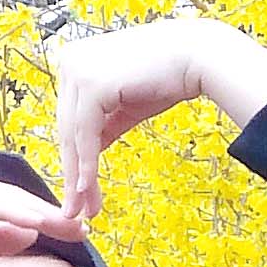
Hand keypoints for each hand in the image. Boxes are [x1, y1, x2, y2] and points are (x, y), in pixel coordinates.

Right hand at [0, 167, 84, 266]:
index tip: (77, 233)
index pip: (11, 205)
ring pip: (2, 197)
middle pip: (13, 197)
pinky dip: (11, 211)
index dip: (45, 218)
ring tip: (71, 225)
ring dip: (39, 211)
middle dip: (50, 212)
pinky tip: (38, 222)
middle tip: (87, 228)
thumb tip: (28, 232)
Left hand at [47, 19, 266, 220]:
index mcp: (75, 60)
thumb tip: (86, 158)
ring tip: (82, 208)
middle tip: (75, 209)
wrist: (199, 57)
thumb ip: (104, 126)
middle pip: (67, 129)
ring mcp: (78, 70)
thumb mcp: (126, 106)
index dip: (73, 158)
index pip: (69, 118)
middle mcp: (70, 60)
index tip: (77, 192)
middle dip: (72, 173)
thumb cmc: (167, 77)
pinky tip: (87, 188)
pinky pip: (85, 135)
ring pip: (72, 135)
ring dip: (77, 177)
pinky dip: (86, 165)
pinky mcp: (92, 84)